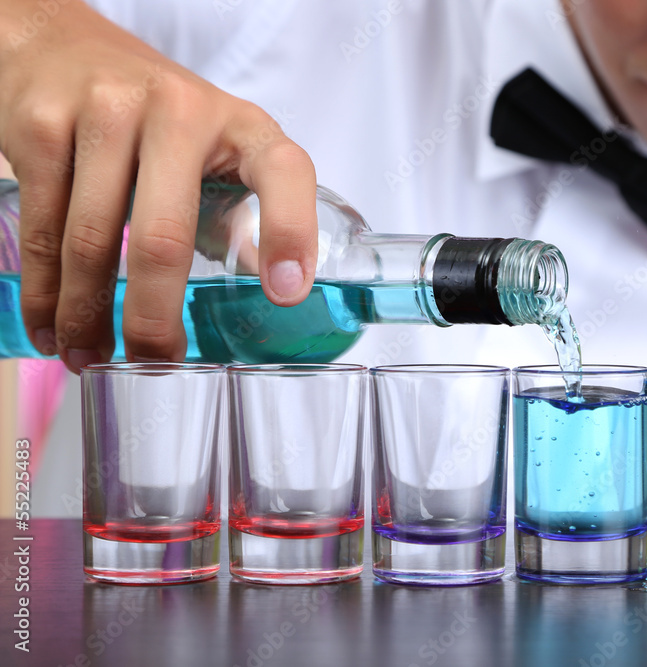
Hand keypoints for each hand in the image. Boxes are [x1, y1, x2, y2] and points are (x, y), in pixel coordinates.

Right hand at [0, 0, 317, 371]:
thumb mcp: (220, 150)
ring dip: (87, 316)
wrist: (66, 46)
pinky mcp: (43, 126)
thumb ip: (244, 214)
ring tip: (91, 357)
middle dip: (154, 318)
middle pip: (165, 237)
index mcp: (240, 125)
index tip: (286, 296)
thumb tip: (276, 288)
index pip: (283, 172)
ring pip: (91, 241)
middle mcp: (179, 112)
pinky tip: (53, 324)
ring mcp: (105, 113)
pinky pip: (42, 228)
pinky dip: (44, 291)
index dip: (291, 233)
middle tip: (153, 364)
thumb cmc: (158, 116)